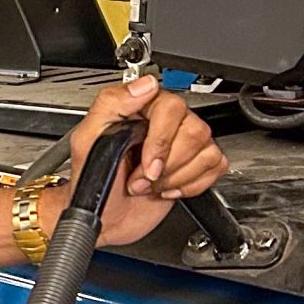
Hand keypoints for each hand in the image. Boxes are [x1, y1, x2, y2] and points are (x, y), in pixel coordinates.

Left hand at [65, 76, 227, 249]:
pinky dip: (193, 184)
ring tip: (153, 184)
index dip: (162, 141)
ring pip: (207, 150)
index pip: (171, 107)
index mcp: (140, 109)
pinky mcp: (195, 165)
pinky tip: (170, 187)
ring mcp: (182, 144)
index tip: (147, 164)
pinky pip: (216, 165)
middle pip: (195, 131)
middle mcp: (165, 122)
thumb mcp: (87, 141)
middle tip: (143, 178)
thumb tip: (144, 85)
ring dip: (178, 177)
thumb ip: (110, 105)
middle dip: (168, 165)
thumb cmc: (92, 181)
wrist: (103, 217)